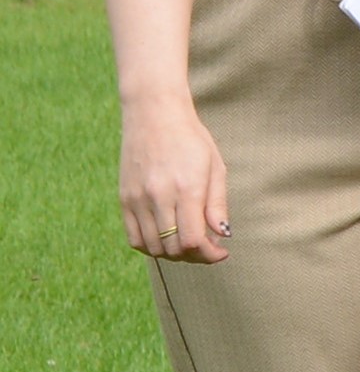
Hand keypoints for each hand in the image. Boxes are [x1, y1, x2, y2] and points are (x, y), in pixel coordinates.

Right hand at [118, 94, 227, 262]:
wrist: (153, 115)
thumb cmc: (191, 139)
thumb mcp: (215, 167)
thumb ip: (217, 204)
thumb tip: (223, 236)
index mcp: (186, 188)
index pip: (193, 240)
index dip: (209, 255)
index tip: (221, 252)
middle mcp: (158, 196)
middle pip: (173, 248)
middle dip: (195, 256)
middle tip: (208, 249)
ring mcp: (137, 199)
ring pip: (152, 247)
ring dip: (173, 254)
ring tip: (189, 243)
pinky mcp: (124, 199)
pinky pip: (134, 238)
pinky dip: (151, 247)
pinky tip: (166, 239)